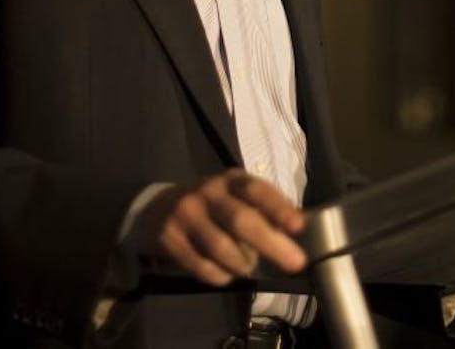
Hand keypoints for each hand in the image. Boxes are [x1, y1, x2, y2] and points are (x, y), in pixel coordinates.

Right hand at [134, 169, 306, 285]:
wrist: (156, 210)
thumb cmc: (211, 205)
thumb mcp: (235, 196)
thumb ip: (262, 210)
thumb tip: (294, 232)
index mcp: (230, 179)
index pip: (256, 190)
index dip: (278, 207)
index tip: (298, 226)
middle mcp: (207, 193)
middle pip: (241, 220)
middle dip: (271, 244)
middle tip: (295, 263)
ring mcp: (186, 214)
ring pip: (221, 247)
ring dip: (243, 263)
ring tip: (248, 266)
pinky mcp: (169, 238)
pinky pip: (202, 266)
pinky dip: (220, 275)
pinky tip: (225, 272)